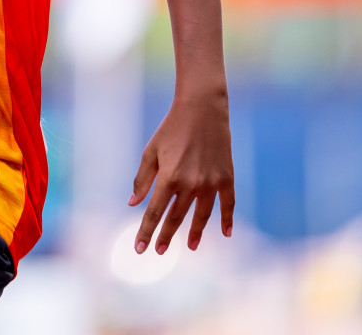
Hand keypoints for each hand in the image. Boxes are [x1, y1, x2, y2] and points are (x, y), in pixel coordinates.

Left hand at [128, 87, 234, 253]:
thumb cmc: (171, 129)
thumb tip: (134, 204)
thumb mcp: (151, 151)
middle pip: (176, 217)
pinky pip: (228, 204)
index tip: (140, 248)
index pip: (154, 212)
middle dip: (166, 236)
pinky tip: (226, 233)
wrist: (202, 110)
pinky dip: (227, 219)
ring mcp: (211, 183)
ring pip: (201, 215)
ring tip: (191, 246)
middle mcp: (190, 184)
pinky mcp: (226, 178)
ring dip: (195, 232)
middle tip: (159, 251)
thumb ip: (142, 179)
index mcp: (168, 178)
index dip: (146, 230)